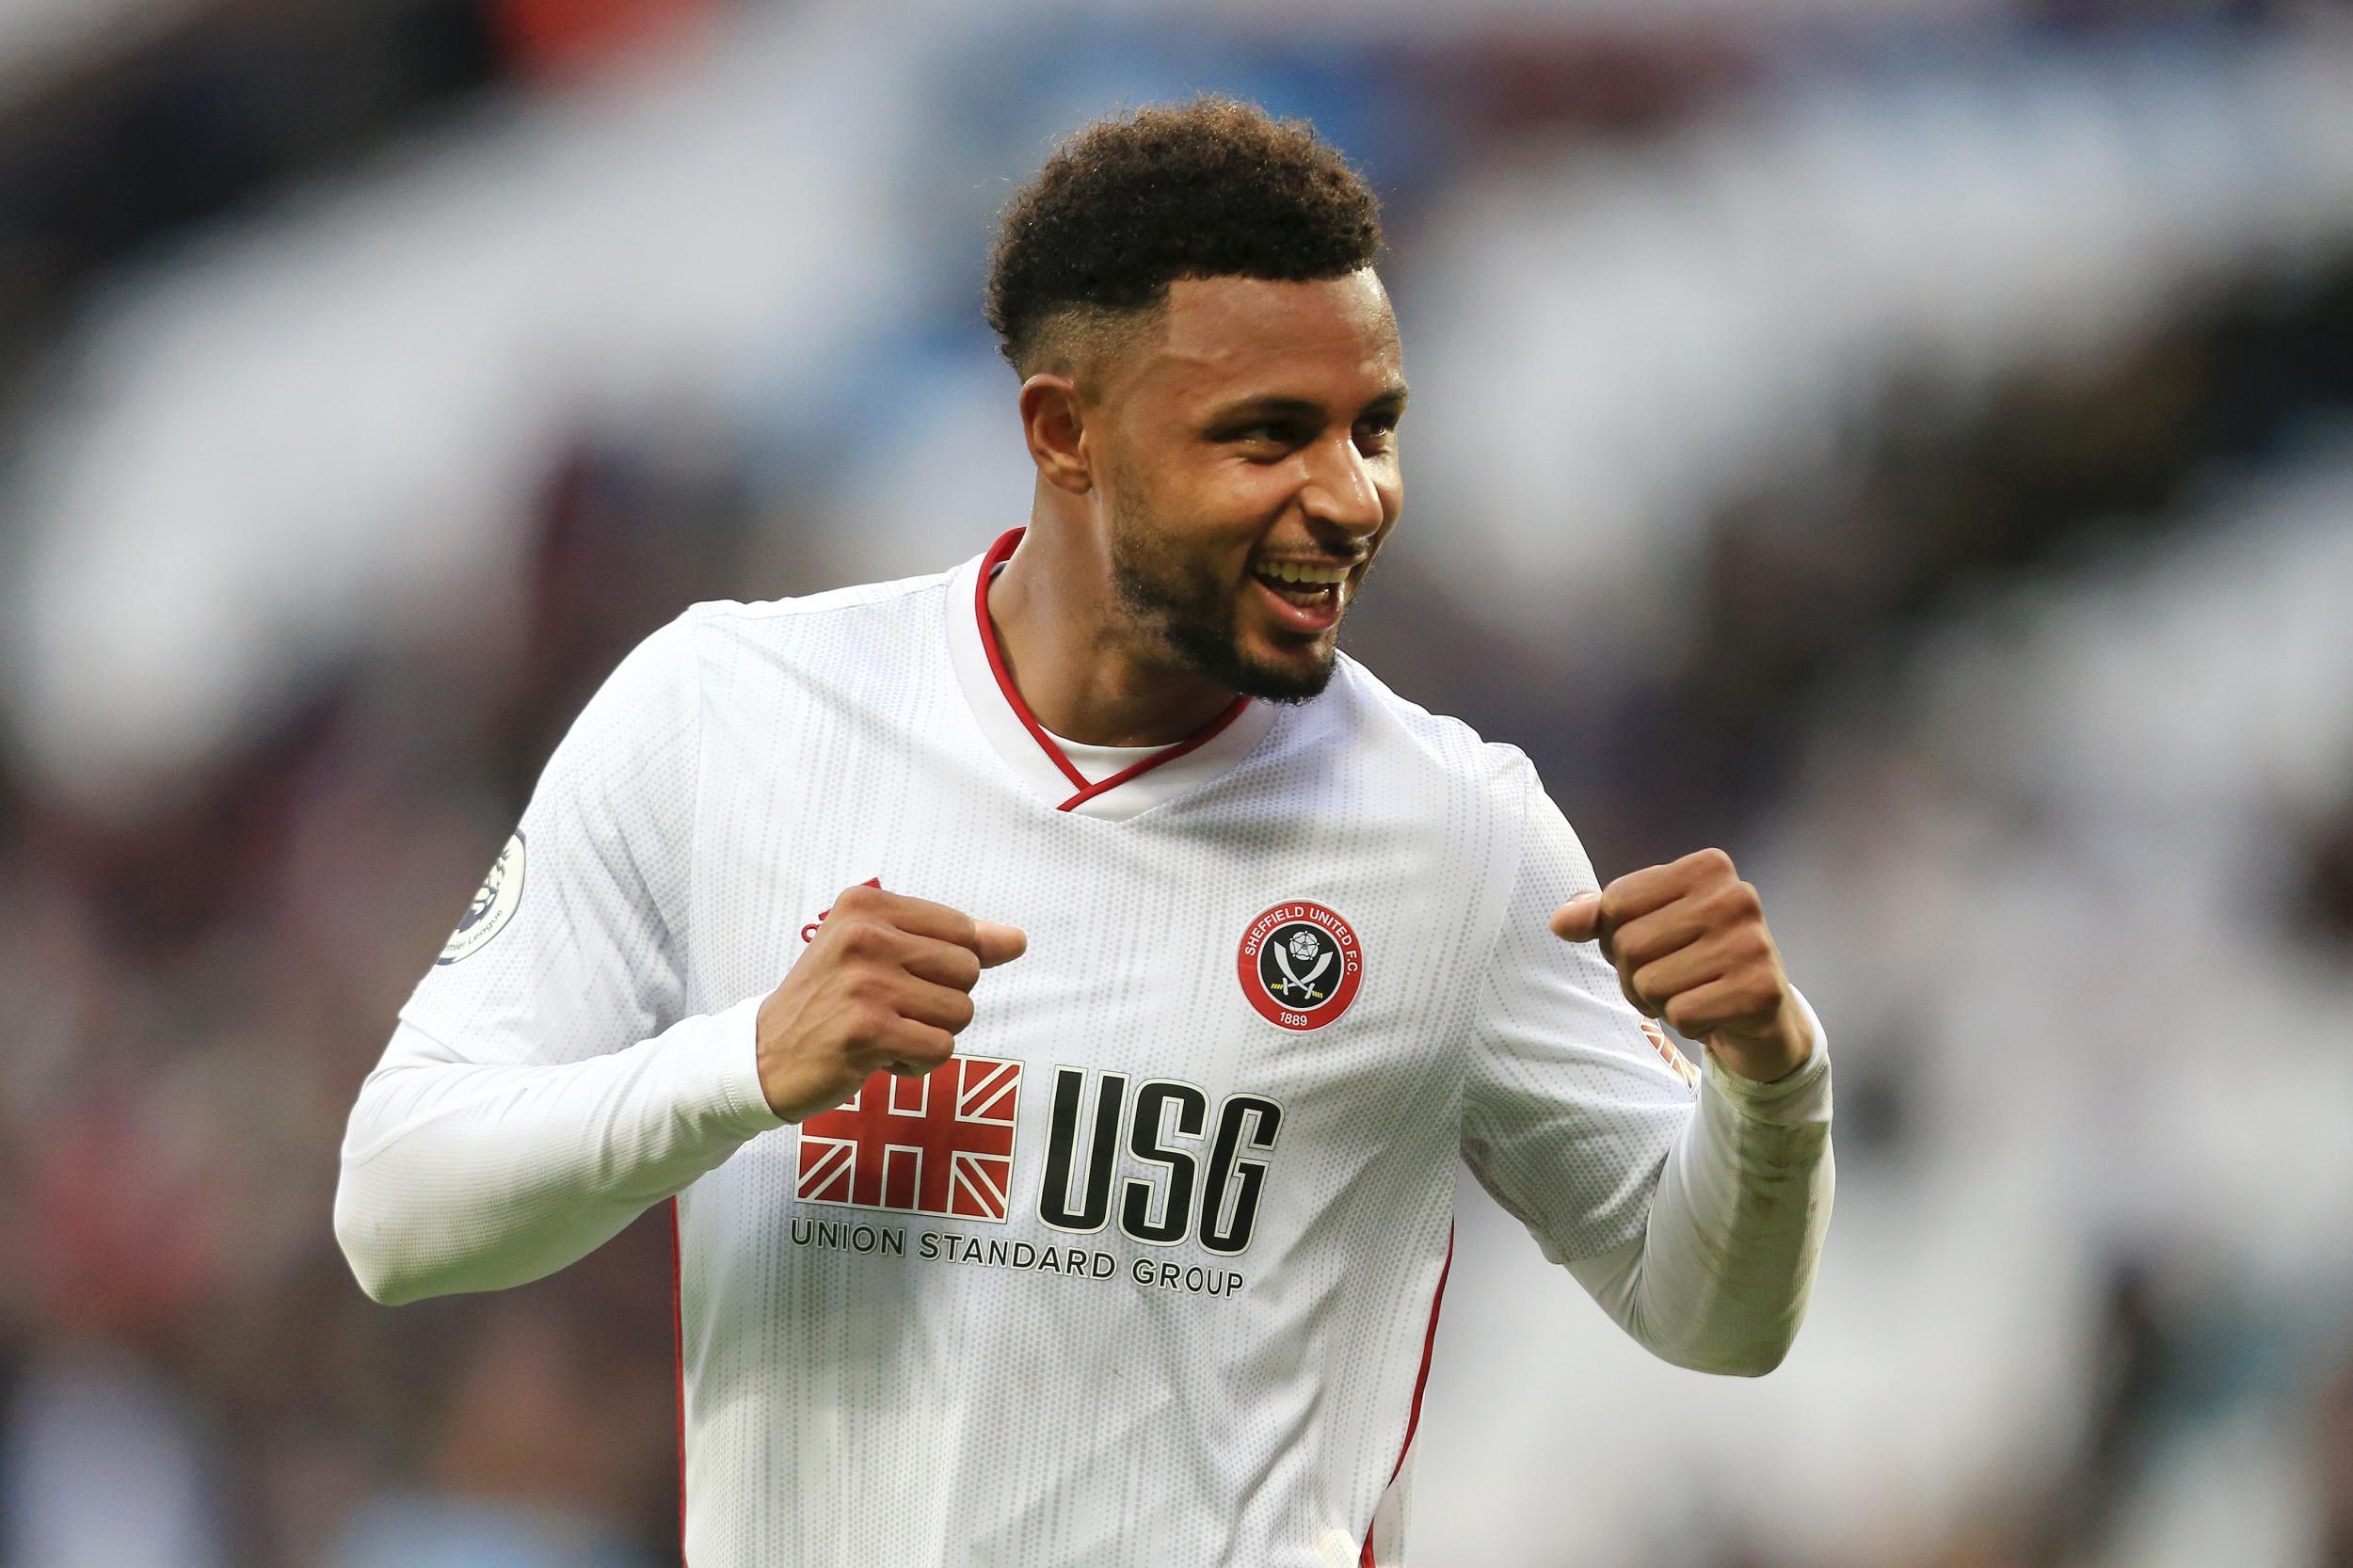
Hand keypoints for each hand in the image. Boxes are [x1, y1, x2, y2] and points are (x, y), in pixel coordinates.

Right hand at [756, 884, 1026, 1120]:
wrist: (762, 1055)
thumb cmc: (830, 1001)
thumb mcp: (881, 953)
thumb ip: (952, 942)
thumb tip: (1017, 940)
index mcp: (867, 904)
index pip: (962, 931)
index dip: (950, 968)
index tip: (906, 980)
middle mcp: (865, 934)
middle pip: (968, 971)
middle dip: (943, 1003)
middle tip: (892, 1011)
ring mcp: (865, 983)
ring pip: (959, 1013)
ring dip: (929, 1035)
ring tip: (883, 1033)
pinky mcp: (867, 1030)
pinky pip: (940, 1049)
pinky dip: (918, 1064)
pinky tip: (880, 1057)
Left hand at [1547, 848, 1812, 1083]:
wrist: (1763, 1012)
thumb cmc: (1693, 958)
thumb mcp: (1644, 924)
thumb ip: (1599, 915)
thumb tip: (1561, 922)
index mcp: (1708, 866)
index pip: (1615, 903)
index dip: (1616, 936)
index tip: (1654, 945)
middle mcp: (1737, 896)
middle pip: (1629, 946)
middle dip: (1635, 975)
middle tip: (1674, 978)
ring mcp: (1754, 943)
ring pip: (1650, 985)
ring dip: (1660, 1003)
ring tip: (1694, 994)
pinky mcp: (1762, 992)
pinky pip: (1682, 1015)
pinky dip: (1688, 1024)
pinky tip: (1714, 1013)